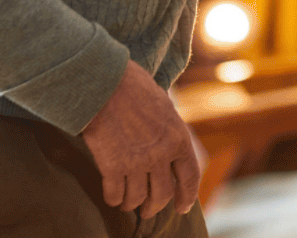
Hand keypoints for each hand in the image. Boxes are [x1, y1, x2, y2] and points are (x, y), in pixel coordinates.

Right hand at [82, 60, 199, 219]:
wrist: (105, 84)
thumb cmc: (134, 89)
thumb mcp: (164, 108)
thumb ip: (169, 132)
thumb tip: (170, 150)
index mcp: (178, 138)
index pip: (190, 176)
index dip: (188, 196)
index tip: (183, 208)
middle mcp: (161, 154)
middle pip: (163, 194)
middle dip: (156, 207)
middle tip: (149, 211)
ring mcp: (136, 162)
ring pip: (137, 199)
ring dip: (132, 205)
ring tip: (128, 204)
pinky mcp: (112, 166)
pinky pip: (114, 195)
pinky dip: (113, 199)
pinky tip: (112, 196)